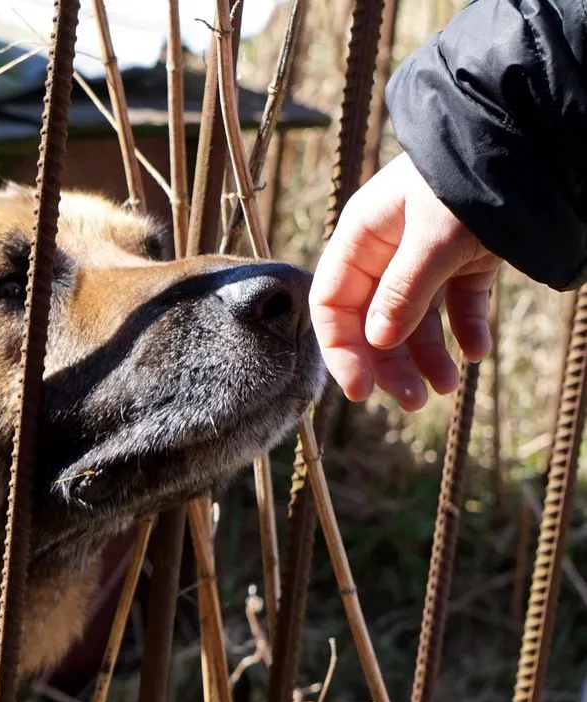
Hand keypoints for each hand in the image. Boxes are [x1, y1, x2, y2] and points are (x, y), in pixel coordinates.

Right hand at [308, 153, 501, 410]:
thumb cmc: (468, 180)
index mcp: (362, 237)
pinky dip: (466, 330)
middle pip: (375, 320)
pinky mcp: (467, 260)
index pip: (334, 304)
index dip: (341, 350)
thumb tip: (377, 342)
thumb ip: (404, 291)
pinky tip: (476, 351)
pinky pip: (458, 305)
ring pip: (416, 319)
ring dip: (428, 356)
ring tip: (449, 388)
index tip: (360, 390)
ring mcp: (427, 256)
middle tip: (411, 402)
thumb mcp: (434, 237)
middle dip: (391, 363)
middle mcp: (388, 250)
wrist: (529, 138)